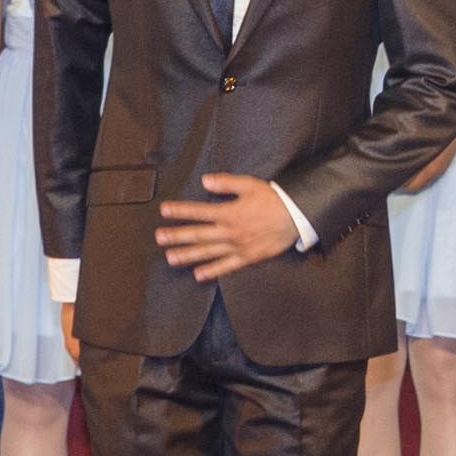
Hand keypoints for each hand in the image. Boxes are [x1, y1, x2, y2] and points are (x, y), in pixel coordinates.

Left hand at [154, 175, 296, 279]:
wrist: (296, 217)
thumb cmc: (273, 199)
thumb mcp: (249, 185)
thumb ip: (226, 183)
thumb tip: (204, 180)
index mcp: (229, 212)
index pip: (199, 212)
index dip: (180, 211)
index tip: (164, 210)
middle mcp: (230, 232)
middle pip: (198, 234)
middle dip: (177, 235)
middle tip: (159, 237)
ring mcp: (238, 247)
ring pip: (208, 252)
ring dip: (188, 255)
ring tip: (170, 257)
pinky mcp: (247, 257)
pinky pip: (227, 267)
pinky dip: (212, 271)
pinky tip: (198, 275)